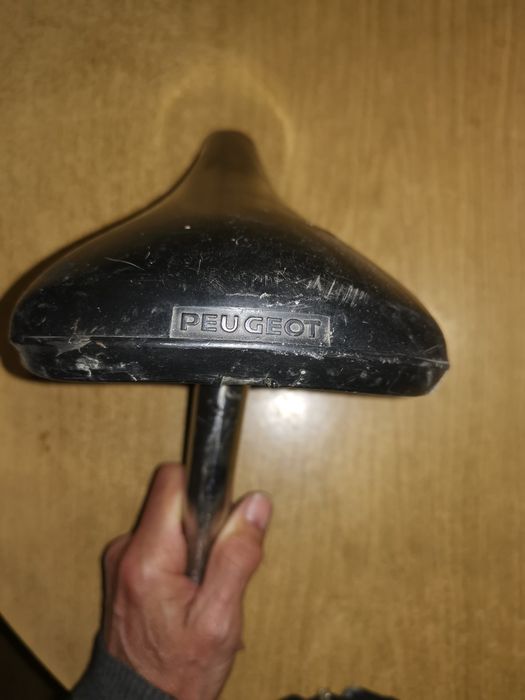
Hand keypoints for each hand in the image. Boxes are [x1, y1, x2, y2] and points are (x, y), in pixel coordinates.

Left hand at [102, 463, 271, 699]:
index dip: (205, 490)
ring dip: (194, 544)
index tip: (223, 515)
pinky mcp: (124, 568)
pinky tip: (187, 592)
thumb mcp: (220, 620)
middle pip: (174, 502)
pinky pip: (160, 541)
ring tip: (201, 587)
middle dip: (204, 525)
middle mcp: (126, 551)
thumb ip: (237, 557)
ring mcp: (121, 558)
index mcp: (147, 558)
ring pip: (170, 521)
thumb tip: (256, 505)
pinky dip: (179, 557)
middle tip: (215, 569)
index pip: (173, 482)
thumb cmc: (178, 673)